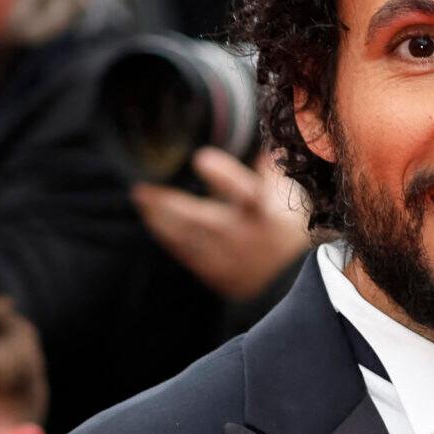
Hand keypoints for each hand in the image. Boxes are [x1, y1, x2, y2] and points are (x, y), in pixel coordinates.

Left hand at [132, 147, 312, 301]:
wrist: (291, 287)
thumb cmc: (290, 237)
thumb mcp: (291, 202)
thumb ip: (274, 174)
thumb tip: (268, 147)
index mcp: (264, 214)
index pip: (245, 192)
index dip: (224, 175)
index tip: (201, 158)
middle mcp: (242, 236)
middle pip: (200, 218)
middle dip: (169, 203)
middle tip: (143, 189)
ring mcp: (226, 257)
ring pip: (186, 236)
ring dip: (160, 218)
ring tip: (142, 199)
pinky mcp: (215, 272)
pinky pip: (185, 253)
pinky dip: (168, 236)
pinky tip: (155, 223)